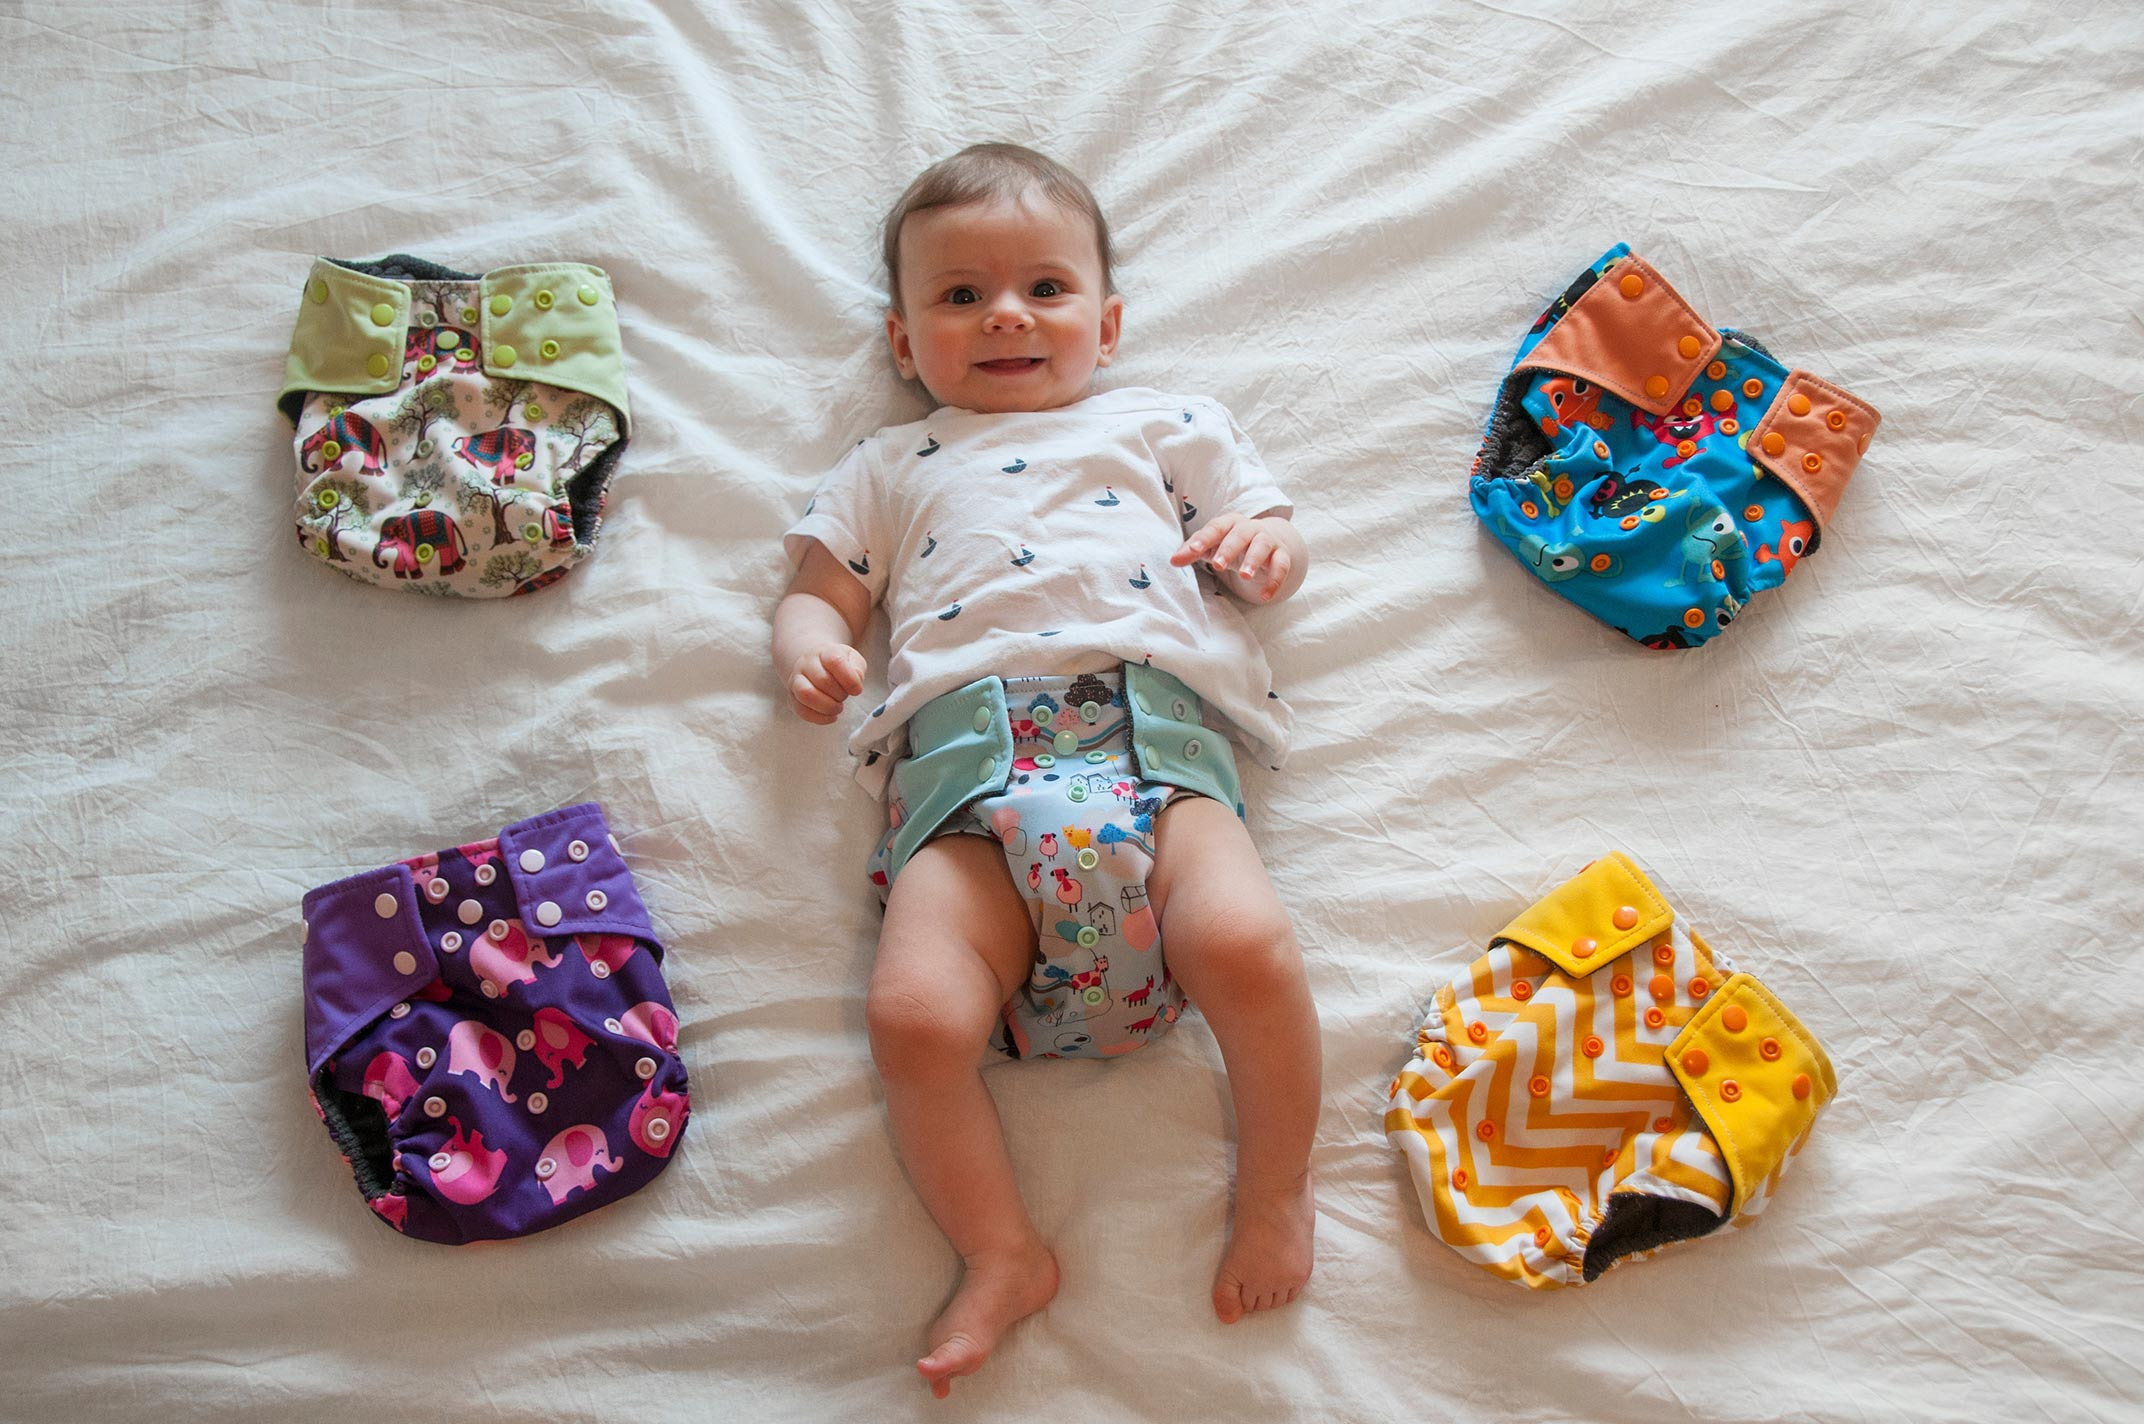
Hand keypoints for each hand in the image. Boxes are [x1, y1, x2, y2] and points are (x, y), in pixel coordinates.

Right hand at [789, 644, 865, 723]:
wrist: (815, 665)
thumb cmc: (837, 666)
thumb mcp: (852, 660)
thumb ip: (857, 668)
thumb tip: (856, 681)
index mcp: (824, 652)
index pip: (835, 661)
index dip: (850, 679)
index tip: (857, 690)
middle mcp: (806, 664)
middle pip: (822, 680)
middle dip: (839, 694)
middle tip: (844, 697)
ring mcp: (796, 680)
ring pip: (806, 694)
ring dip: (827, 706)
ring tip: (837, 708)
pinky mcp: (792, 698)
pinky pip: (801, 710)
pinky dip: (820, 718)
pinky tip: (831, 716)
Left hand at [1170, 512, 1292, 603]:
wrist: (1269, 541)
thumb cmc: (1233, 544)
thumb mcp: (1213, 546)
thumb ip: (1193, 551)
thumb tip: (1173, 561)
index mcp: (1230, 523)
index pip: (1216, 527)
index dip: (1204, 538)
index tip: (1193, 550)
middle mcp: (1250, 528)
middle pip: (1240, 535)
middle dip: (1229, 549)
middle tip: (1218, 565)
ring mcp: (1268, 540)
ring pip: (1262, 546)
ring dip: (1254, 560)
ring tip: (1245, 576)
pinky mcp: (1282, 555)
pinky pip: (1281, 566)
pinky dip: (1275, 581)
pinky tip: (1265, 596)